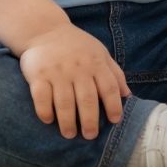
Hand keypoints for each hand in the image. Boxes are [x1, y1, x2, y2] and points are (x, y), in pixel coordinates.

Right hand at [16, 24, 131, 139]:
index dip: (114, 105)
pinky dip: (44, 111)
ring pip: (64, 102)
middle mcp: (78, 68)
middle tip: (90, 136)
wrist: (44, 30)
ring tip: (69, 134)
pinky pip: (41, 97)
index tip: (114, 121)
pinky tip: (48, 120)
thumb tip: (128, 96)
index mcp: (96, 63)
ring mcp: (57, 72)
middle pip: (87, 99)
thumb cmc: (77, 46)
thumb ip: (115, 73)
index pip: (109, 87)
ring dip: (67, 121)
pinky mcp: (38, 74)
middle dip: (90, 121)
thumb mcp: (100, 53)